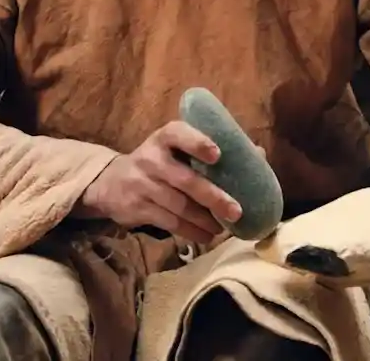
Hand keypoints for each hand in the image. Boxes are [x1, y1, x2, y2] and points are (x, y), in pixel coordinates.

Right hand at [74, 121, 243, 244]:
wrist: (111, 184)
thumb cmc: (159, 163)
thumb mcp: (176, 150)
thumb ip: (210, 150)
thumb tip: (258, 154)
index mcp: (164, 138)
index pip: (178, 134)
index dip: (197, 142)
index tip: (217, 154)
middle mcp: (151, 158)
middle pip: (185, 179)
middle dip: (213, 197)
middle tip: (237, 211)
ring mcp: (142, 184)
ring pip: (178, 205)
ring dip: (204, 220)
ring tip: (224, 228)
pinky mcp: (137, 208)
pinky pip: (169, 222)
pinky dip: (191, 231)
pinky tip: (206, 236)